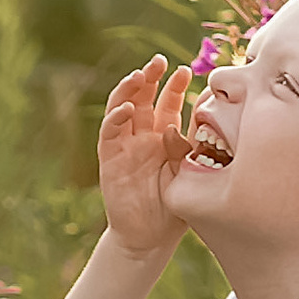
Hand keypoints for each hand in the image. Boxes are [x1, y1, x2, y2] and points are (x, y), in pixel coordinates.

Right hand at [99, 57, 193, 258]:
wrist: (151, 238)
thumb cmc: (174, 206)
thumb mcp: (188, 173)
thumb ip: (187, 148)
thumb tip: (188, 124)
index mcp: (165, 136)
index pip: (168, 103)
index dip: (174, 85)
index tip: (185, 69)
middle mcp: (143, 136)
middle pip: (144, 98)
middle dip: (151, 77)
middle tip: (160, 61)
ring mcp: (125, 146)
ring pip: (122, 108)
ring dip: (129, 90)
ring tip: (140, 75)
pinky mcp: (110, 159)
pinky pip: (110, 134)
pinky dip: (116, 118)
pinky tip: (128, 108)